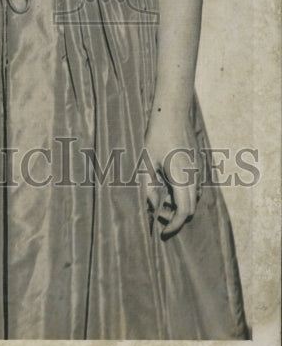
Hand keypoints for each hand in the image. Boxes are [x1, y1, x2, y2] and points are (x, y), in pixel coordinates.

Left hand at [143, 108, 200, 239]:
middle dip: (174, 216)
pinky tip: (167, 183)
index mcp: (181, 177)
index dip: (173, 226)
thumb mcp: (146, 162)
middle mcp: (194, 177)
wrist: (172, 113)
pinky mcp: (198, 166)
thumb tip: (151, 208)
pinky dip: (182, 193)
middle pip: (189, 209)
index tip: (162, 233)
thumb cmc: (156, 136)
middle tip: (156, 213)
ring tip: (158, 194)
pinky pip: (193, 188)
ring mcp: (198, 171)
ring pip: (192, 198)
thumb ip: (148, 187)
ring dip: (178, 203)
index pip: (183, 212)